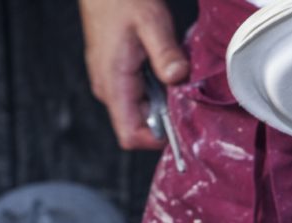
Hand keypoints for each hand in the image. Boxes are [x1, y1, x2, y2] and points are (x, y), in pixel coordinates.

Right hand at [80, 0, 187, 148]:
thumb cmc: (120, 0)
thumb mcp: (151, 22)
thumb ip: (164, 53)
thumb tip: (178, 78)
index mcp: (114, 83)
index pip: (130, 136)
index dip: (157, 139)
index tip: (181, 124)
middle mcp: (107, 89)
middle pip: (138, 126)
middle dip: (164, 116)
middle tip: (184, 91)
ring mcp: (109, 83)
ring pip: (138, 111)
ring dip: (160, 100)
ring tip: (172, 71)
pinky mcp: (114, 75)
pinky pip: (136, 95)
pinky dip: (154, 88)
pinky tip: (162, 65)